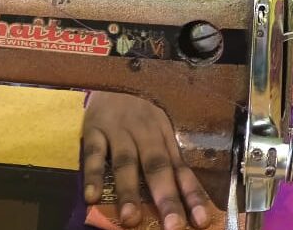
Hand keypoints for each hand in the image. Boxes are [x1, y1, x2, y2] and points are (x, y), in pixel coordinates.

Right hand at [83, 91, 212, 229]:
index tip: (200, 221)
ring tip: (130, 219)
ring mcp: (119, 130)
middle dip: (165, 197)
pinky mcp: (93, 129)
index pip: (181, 169)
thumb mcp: (158, 130)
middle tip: (172, 226)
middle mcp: (145, 133)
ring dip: (129, 191)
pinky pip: (93, 153)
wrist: (112, 76)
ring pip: (125, 162)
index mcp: (165, 136)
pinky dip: (93, 174)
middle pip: (157, 166)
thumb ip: (166, 163)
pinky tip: (92, 197)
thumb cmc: (139, 112)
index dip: (192, 195)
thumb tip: (182, 202)